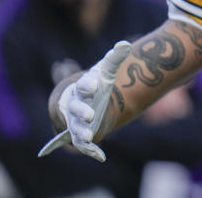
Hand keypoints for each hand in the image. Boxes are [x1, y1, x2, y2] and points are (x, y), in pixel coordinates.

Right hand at [38, 41, 131, 161]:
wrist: (85, 101)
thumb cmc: (95, 85)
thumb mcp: (106, 71)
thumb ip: (115, 58)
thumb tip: (125, 44)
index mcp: (82, 89)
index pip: (82, 86)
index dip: (87, 85)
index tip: (94, 84)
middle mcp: (76, 106)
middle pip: (76, 109)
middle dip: (81, 112)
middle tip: (89, 114)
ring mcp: (78, 123)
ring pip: (76, 129)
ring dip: (80, 134)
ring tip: (87, 137)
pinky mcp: (83, 135)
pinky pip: (84, 146)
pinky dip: (91, 151)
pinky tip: (100, 157)